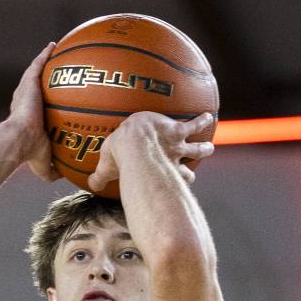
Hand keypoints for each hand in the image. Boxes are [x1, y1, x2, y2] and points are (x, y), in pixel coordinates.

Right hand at [8, 43, 58, 181]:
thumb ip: (55, 170)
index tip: (55, 101)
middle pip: (36, 87)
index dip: (44, 103)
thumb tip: (65, 177)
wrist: (19, 140)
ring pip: (36, 73)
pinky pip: (38, 65)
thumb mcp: (44, 166)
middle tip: (58, 75)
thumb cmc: (30, 154)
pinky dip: (44, 55)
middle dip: (46, 81)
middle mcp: (25, 102)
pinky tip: (54, 46)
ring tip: (56, 52)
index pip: (37, 108)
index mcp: (27, 119)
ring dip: (44, 62)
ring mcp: (26, 92)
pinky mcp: (27, 84)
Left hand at [88, 112, 215, 192]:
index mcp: (159, 170)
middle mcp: (172, 161)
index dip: (177, 181)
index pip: (171, 178)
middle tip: (199, 166)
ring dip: (203, 146)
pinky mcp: (176, 129)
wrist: (136, 143)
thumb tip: (90, 185)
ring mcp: (176, 145)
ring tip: (210, 144)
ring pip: (196, 146)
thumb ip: (99, 177)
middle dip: (193, 166)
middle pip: (188, 165)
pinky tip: (208, 115)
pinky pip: (193, 124)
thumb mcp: (107, 167)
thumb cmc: (121, 158)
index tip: (183, 182)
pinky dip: (201, 120)